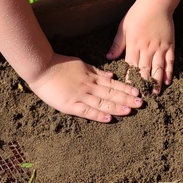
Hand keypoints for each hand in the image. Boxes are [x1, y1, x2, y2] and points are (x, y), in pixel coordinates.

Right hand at [26, 53, 142, 122]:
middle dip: (126, 99)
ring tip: (130, 111)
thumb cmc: (60, 64)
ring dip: (117, 107)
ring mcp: (80, 96)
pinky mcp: (70, 105)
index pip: (112, 84)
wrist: (41, 68)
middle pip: (111, 94)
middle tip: (140, 103)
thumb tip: (111, 75)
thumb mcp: (81, 64)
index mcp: (92, 77)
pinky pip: (87, 111)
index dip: (126, 89)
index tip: (137, 92)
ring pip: (102, 103)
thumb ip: (96, 71)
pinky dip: (98, 115)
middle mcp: (89, 86)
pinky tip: (109, 118)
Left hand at [107, 3, 174, 93]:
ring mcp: (160, 47)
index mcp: (133, 45)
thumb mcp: (123, 27)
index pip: (130, 66)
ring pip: (158, 68)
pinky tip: (167, 81)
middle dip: (142, 84)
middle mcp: (147, 48)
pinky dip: (168, 72)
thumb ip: (117, 44)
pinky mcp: (170, 45)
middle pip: (144, 70)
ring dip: (156, 82)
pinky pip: (169, 61)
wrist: (156, 2)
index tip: (127, 90)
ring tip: (154, 93)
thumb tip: (108, 57)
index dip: (129, 79)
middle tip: (141, 98)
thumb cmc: (137, 13)